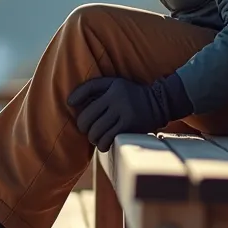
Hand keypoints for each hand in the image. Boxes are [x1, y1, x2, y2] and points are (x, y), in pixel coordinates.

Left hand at [66, 74, 190, 151]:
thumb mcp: (112, 84)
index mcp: (112, 88)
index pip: (86, 101)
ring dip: (93, 139)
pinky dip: (103, 144)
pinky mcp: (130, 127)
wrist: (159, 103)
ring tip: (97, 138)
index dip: (79, 116)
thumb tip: (69, 102)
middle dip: (85, 129)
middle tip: (89, 131)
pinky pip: (108, 140)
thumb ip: (91, 88)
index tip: (81, 119)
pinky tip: (105, 143)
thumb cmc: (129, 94)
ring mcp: (125, 114)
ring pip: (97, 132)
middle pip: (88, 120)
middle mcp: (118, 100)